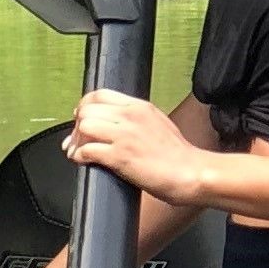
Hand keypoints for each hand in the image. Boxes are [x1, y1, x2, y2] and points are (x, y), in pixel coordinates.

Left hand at [63, 88, 209, 206]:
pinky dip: (80, 156)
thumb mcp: (158, 123)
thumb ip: (136, 119)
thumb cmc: (178, 155)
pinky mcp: (121, 156)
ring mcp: (125, 135)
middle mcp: (130, 117)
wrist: (192, 173)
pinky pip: (87, 150)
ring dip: (76, 141)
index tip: (81, 118)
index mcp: (139, 107)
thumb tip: (115, 124)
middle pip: (87, 109)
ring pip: (84, 126)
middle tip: (77, 140)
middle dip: (77, 126)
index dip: (85, 107)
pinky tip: (83, 161)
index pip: (99, 94)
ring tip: (78, 152)